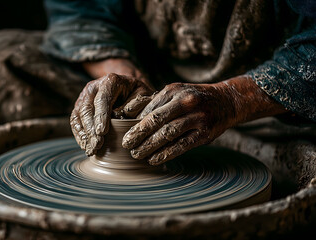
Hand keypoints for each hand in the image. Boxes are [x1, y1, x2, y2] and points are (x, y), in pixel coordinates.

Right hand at [71, 73, 153, 155]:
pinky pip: (75, 120)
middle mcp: (94, 86)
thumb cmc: (137, 94)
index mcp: (111, 80)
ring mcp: (85, 96)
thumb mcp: (142, 95)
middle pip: (87, 109)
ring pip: (78, 115)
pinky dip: (79, 134)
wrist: (127, 87)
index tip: (102, 132)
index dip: (101, 116)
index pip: (102, 99)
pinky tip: (85, 146)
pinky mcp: (79, 105)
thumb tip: (120, 118)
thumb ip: (134, 106)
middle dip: (91, 129)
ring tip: (90, 150)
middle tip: (97, 145)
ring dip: (84, 134)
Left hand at [122, 76, 286, 164]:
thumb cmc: (193, 98)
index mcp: (174, 90)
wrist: (226, 101)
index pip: (149, 107)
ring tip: (137, 154)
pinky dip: (166, 154)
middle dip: (138, 133)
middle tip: (125, 144)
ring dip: (150, 146)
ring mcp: (197, 118)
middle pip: (156, 120)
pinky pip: (181, 145)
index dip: (133, 121)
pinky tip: (154, 160)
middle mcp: (185, 102)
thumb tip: (126, 114)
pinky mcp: (205, 134)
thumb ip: (154, 102)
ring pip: (168, 134)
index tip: (121, 130)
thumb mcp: (175, 92)